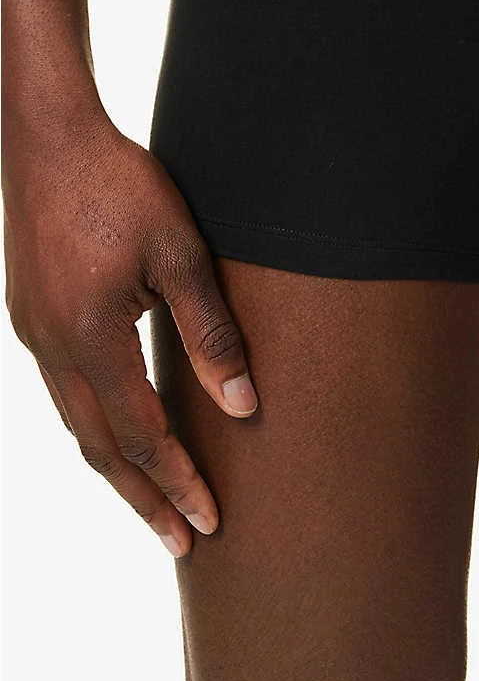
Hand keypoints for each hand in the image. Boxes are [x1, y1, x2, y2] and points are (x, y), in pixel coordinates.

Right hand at [2, 100, 258, 555]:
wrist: (48, 136)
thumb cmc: (122, 186)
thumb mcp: (182, 255)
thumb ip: (212, 333)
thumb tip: (244, 407)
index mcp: (91, 338)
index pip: (141, 436)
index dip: (177, 483)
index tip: (209, 524)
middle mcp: (52, 347)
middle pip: (99, 449)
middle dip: (143, 499)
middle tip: (180, 545)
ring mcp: (33, 333)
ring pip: (75, 424)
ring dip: (116, 469)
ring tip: (153, 502)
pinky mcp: (31, 315)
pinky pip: (63, 392)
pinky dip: (94, 427)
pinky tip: (117, 431)